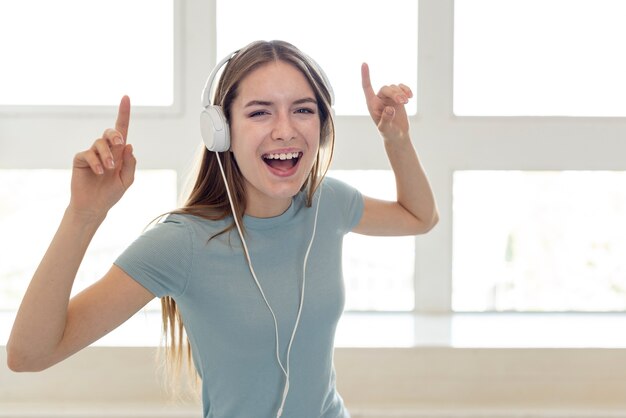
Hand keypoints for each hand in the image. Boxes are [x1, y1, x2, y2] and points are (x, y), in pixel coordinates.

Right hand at [69, 96, 135, 219]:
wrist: (95, 206)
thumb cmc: (112, 193)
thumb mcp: (127, 179)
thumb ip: (130, 163)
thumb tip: (129, 145)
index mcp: (119, 153)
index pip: (123, 130)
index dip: (124, 113)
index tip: (126, 97)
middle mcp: (106, 150)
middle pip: (111, 132)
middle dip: (115, 135)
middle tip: (120, 144)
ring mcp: (92, 154)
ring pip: (100, 143)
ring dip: (107, 155)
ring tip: (109, 169)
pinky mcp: (80, 159)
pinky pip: (88, 154)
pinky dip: (96, 162)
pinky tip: (99, 172)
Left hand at [361, 63, 412, 140]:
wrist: (397, 135)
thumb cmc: (388, 133)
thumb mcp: (385, 129)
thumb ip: (386, 119)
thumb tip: (390, 108)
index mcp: (372, 105)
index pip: (366, 87)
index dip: (365, 76)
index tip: (364, 63)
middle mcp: (379, 99)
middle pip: (386, 88)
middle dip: (395, 93)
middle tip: (403, 101)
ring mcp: (389, 98)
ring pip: (394, 87)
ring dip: (401, 93)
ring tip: (407, 101)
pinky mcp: (398, 98)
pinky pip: (401, 88)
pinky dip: (406, 90)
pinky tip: (410, 96)